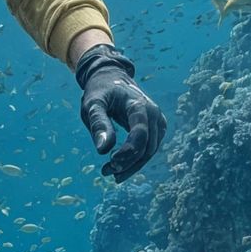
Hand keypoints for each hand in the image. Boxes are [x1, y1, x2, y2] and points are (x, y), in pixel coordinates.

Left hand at [76, 44, 167, 181]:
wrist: (111, 78)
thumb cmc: (100, 91)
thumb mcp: (92, 104)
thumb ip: (98, 123)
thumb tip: (103, 150)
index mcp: (139, 105)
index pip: (141, 133)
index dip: (128, 152)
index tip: (110, 161)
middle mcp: (153, 113)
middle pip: (147, 146)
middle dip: (128, 163)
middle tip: (106, 171)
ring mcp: (158, 120)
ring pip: (151, 151)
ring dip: (133, 165)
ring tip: (110, 173)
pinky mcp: (157, 128)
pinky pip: (150, 148)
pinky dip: (137, 160)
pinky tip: (121, 167)